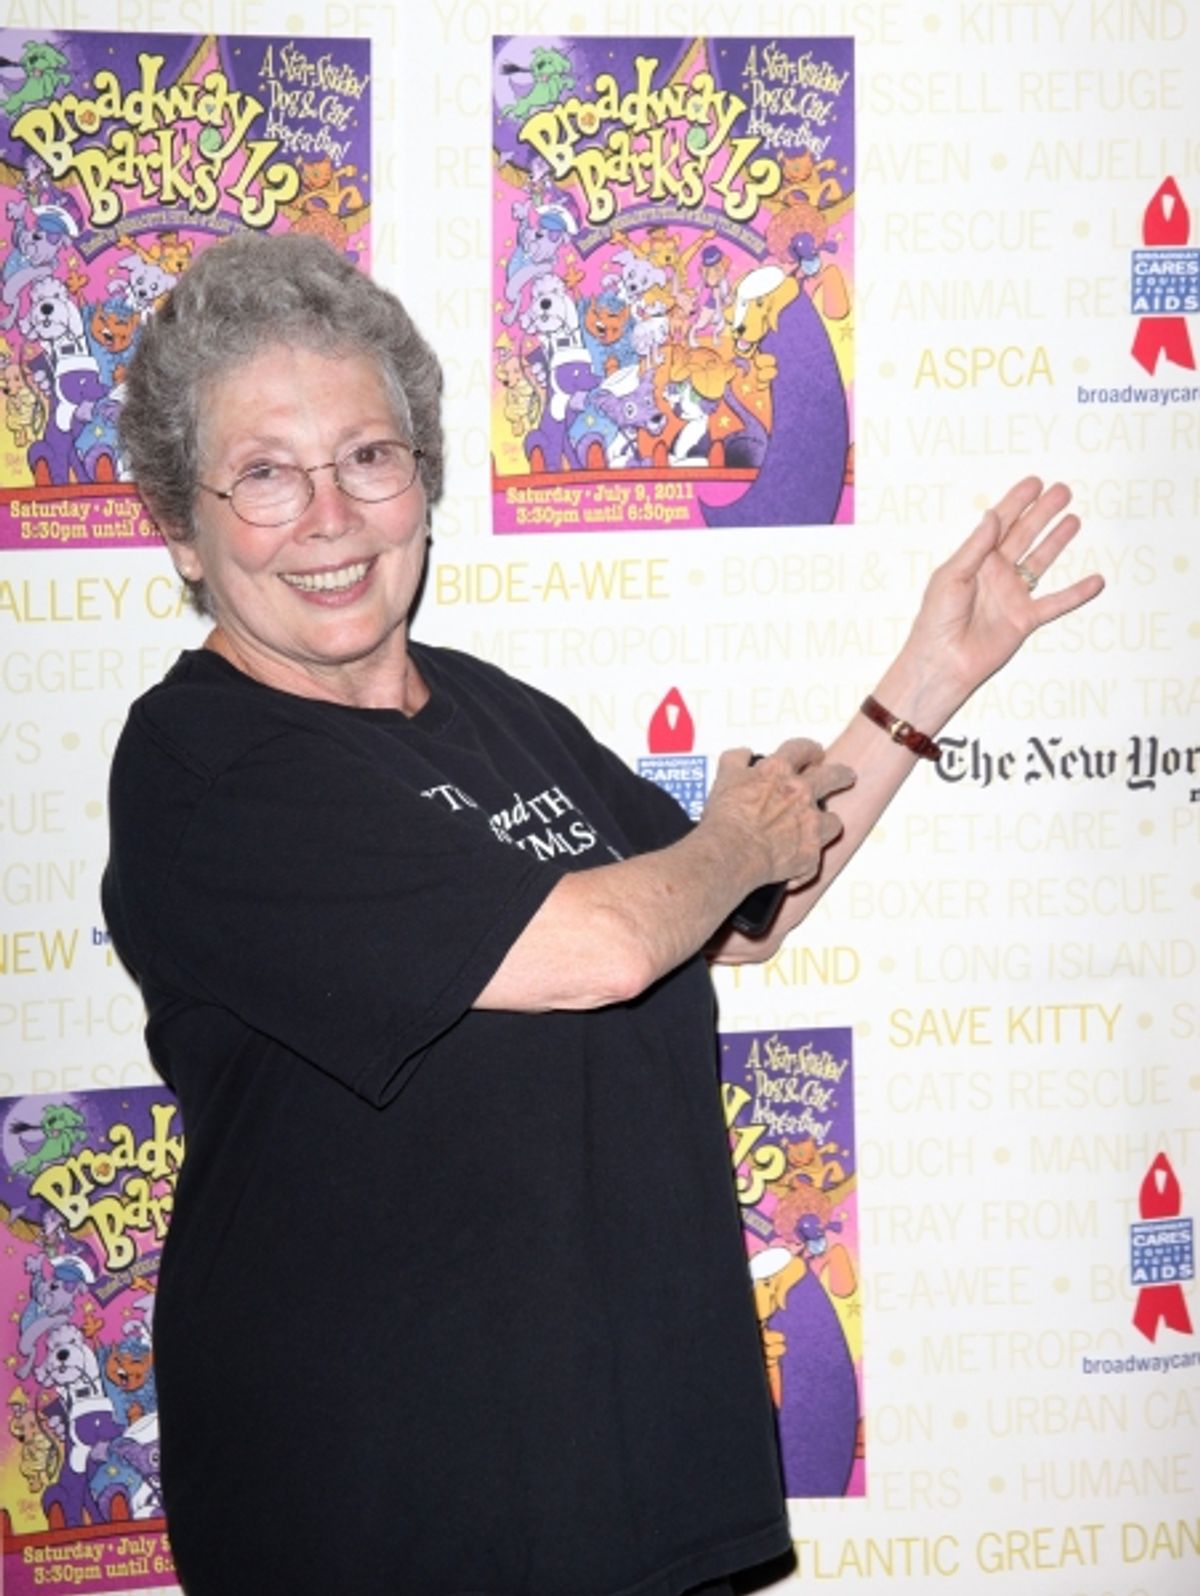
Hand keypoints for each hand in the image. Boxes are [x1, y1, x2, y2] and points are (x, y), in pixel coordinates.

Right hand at [703, 738, 854, 890]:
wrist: (731, 851)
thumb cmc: (726, 817)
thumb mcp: (724, 777)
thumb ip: (736, 760)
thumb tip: (744, 755)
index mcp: (778, 771)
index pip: (801, 749)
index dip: (810, 750)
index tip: (814, 754)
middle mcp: (800, 794)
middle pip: (832, 777)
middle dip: (842, 775)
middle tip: (846, 777)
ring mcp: (810, 824)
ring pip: (834, 821)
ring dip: (827, 823)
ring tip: (821, 829)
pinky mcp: (810, 854)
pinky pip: (814, 860)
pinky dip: (804, 863)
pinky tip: (793, 867)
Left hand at [902, 477, 1103, 717]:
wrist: (942, 662)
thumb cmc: (936, 620)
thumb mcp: (951, 576)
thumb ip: (976, 547)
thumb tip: (992, 514)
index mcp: (975, 560)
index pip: (1000, 524)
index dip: (1017, 502)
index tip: (1035, 483)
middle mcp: (996, 574)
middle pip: (1024, 535)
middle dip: (1043, 513)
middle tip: (1063, 491)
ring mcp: (1012, 595)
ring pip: (1040, 561)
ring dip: (1057, 541)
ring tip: (1074, 519)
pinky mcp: (1024, 619)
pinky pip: (1056, 603)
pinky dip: (1076, 593)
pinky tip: (1096, 580)